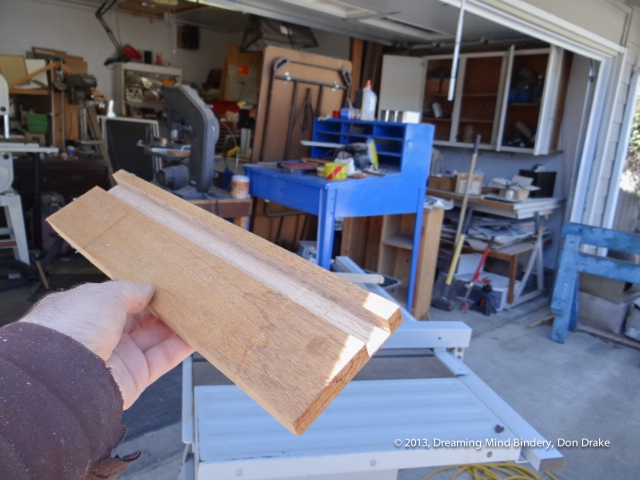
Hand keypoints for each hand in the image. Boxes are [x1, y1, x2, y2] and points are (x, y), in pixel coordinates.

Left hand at [21, 281, 193, 408]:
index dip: (143, 294)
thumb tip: (148, 289)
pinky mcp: (134, 378)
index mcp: (87, 313)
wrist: (61, 374)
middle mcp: (101, 337)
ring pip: (155, 340)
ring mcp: (119, 358)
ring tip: (196, 313)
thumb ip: (131, 291)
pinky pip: (162, 360)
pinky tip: (195, 335)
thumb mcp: (104, 295)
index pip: (121, 301)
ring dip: (176, 327)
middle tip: (184, 299)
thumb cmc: (70, 329)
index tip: (164, 288)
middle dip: (162, 310)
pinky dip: (180, 348)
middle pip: (141, 321)